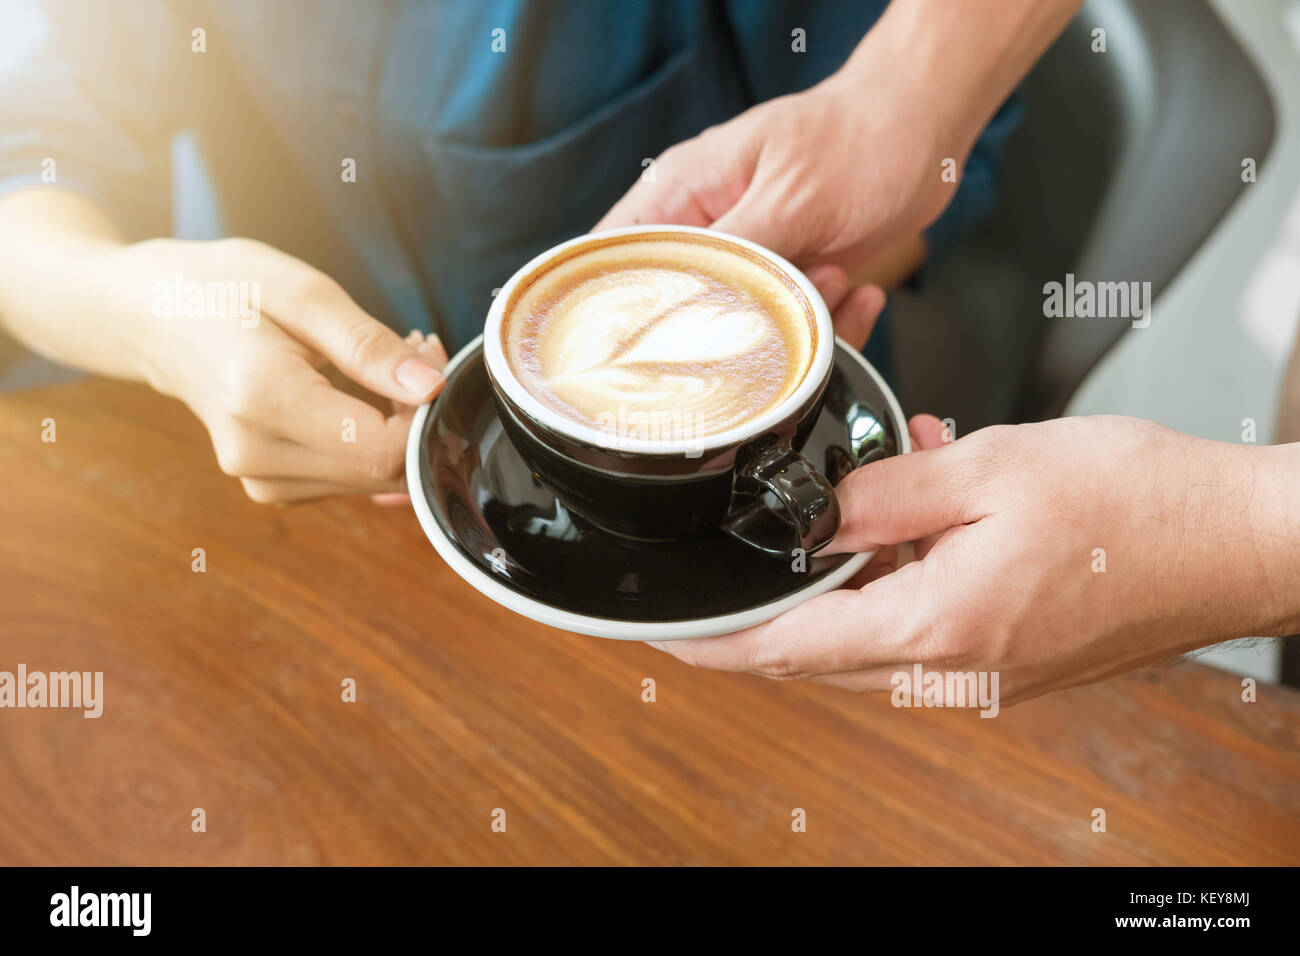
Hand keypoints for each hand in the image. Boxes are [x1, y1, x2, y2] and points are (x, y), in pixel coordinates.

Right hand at [110, 237, 445, 503]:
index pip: (382, 448)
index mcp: (262, 399)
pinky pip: (349, 478)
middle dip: (416, 416)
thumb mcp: (302, 293)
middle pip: (382, 470)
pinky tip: (362, 393)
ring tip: (384, 362)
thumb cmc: (222, 289)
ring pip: (372, 479)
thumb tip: (431, 389)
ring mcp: (258, 479)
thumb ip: (368, 346)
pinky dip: (371, 441)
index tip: (424, 355)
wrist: (148, 316)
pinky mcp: (270, 487)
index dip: (424, 412)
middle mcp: (256, 455)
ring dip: (397, 428)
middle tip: (414, 348)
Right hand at [595, 66, 958, 341]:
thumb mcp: (791, 196)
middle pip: (678, 309)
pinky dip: (830, 326)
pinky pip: (794, 331)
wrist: (925, 131)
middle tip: (778, 304)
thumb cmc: (858, 137)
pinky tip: (855, 295)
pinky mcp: (790, 284)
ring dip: (794, 324)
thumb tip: (691, 307)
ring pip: (743, 331)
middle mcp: (708, 230)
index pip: (616, 258)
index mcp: (683, 194)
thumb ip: (737, 255)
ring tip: (828, 278)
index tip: (637, 346)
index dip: (616, 307)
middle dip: (729, 326)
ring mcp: (750, 261)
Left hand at [649, 415, 1287, 707]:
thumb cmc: (1139, 506)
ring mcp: (985, 676)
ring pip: (873, 633)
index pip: (787, 649)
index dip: (716, 642)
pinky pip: (925, 626)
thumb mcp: (988, 470)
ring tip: (882, 485)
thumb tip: (815, 514)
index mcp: (935, 629)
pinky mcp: (1011, 661)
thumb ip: (882, 496)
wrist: (1239, 541)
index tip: (667, 631)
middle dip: (784, 591)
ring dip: (855, 568)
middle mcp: (953, 673)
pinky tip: (930, 506)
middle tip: (768, 536)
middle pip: (821, 646)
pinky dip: (906, 573)